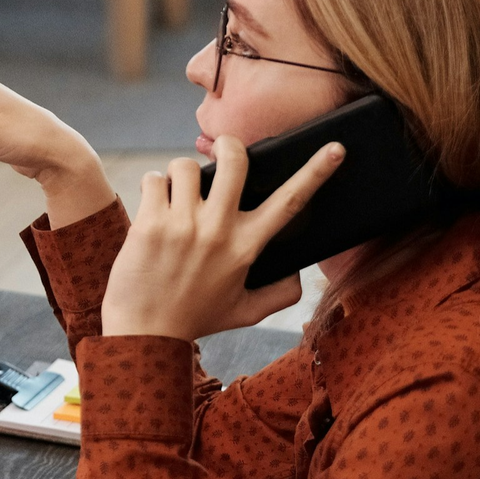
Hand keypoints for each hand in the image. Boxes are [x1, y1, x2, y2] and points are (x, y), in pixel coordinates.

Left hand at [100, 137, 343, 339]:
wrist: (145, 333)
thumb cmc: (195, 318)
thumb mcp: (246, 312)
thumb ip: (280, 294)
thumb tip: (299, 274)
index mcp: (247, 247)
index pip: (290, 202)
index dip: (315, 172)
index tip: (334, 149)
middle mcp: (219, 230)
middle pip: (235, 161)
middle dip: (229, 144)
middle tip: (221, 149)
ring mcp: (183, 225)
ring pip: (186, 166)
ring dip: (181, 172)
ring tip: (177, 192)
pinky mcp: (150, 223)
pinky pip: (154, 179)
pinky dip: (154, 185)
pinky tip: (153, 204)